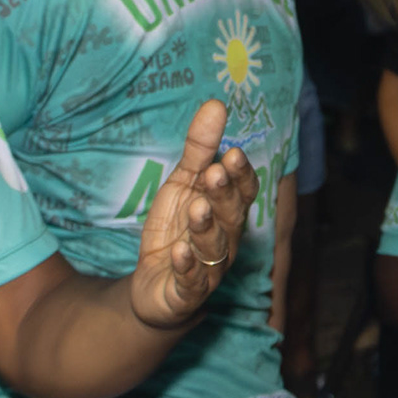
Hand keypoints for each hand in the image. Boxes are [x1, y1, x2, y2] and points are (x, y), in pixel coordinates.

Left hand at [129, 100, 260, 328]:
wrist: (154, 286)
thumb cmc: (176, 229)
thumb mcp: (182, 185)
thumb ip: (199, 149)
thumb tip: (215, 103)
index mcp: (226, 211)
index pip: (243, 192)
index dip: (241, 176)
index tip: (233, 154)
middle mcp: (225, 240)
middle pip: (232, 217)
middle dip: (224, 196)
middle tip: (215, 174)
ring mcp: (208, 269)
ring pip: (214, 249)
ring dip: (206, 229)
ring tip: (196, 209)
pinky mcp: (186, 293)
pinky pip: (191, 282)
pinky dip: (186, 268)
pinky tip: (179, 253)